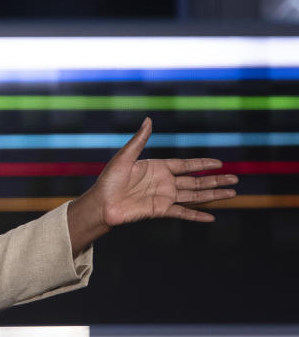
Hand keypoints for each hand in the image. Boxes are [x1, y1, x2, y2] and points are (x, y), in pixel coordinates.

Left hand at [67, 117, 238, 254]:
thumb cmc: (109, 179)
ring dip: (213, 195)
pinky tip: (211, 217)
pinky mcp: (160, 211)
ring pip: (194, 196)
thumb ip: (139, 140)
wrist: (101, 203)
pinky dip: (197, 215)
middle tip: (235, 179)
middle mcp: (164, 183)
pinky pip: (182, 213)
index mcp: (158, 168)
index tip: (220, 164)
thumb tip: (148, 120)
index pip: (186, 166)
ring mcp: (164, 198)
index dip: (203, 165)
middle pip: (196, 181)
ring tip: (232, 193)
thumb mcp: (125, 157)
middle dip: (216, 180)